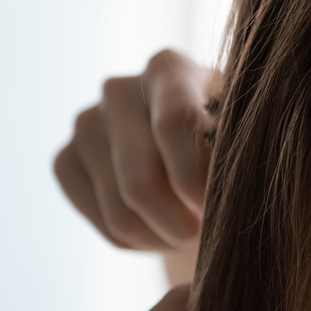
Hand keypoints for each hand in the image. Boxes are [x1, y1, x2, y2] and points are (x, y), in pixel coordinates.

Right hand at [53, 49, 216, 249]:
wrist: (198, 154)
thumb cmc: (230, 141)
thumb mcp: (244, 136)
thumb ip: (234, 151)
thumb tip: (212, 194)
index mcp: (168, 69)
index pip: (175, 123)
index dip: (196, 178)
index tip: (215, 206)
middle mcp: (119, 89)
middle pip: (141, 180)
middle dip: (181, 223)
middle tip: (206, 231)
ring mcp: (86, 124)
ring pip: (121, 211)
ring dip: (163, 237)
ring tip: (189, 230)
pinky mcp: (65, 160)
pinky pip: (101, 222)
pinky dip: (137, 241)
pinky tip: (159, 228)